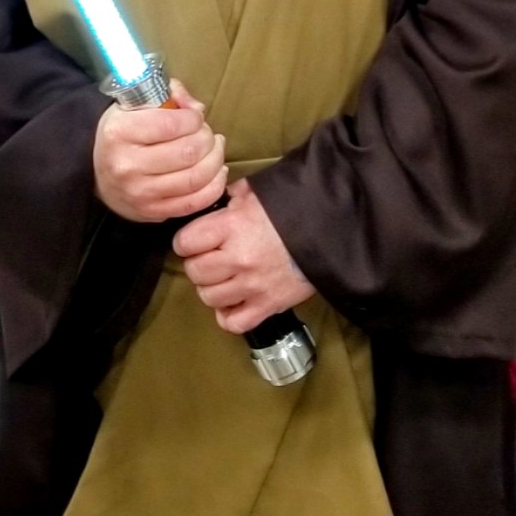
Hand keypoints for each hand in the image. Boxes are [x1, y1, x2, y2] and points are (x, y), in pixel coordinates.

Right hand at [93, 83, 226, 223]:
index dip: (193, 118)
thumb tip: (197, 108)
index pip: (170, 124)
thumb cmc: (123, 135)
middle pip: (188, 152)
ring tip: (215, 148)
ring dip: (215, 159)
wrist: (99, 175)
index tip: (195, 117)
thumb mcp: (134, 106)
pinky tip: (217, 170)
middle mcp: (127, 165)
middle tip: (206, 133)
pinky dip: (215, 185)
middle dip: (207, 138)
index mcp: (119, 133)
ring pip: (196, 178)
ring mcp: (140, 193)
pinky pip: (195, 202)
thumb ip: (169, 95)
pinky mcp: (153, 212)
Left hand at [172, 180, 315, 334]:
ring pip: (209, 297)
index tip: (196, 240)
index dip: (187, 240)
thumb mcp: (256, 192)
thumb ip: (229, 196)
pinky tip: (234, 299)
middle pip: (194, 271)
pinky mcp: (267, 305)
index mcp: (231, 226)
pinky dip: (228, 314)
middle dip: (199, 263)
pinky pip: (233, 322)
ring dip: (212, 288)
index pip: (184, 242)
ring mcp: (252, 286)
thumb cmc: (293, 208)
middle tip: (212, 257)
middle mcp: (238, 258)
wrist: (331, 231)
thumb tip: (211, 200)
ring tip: (225, 277)